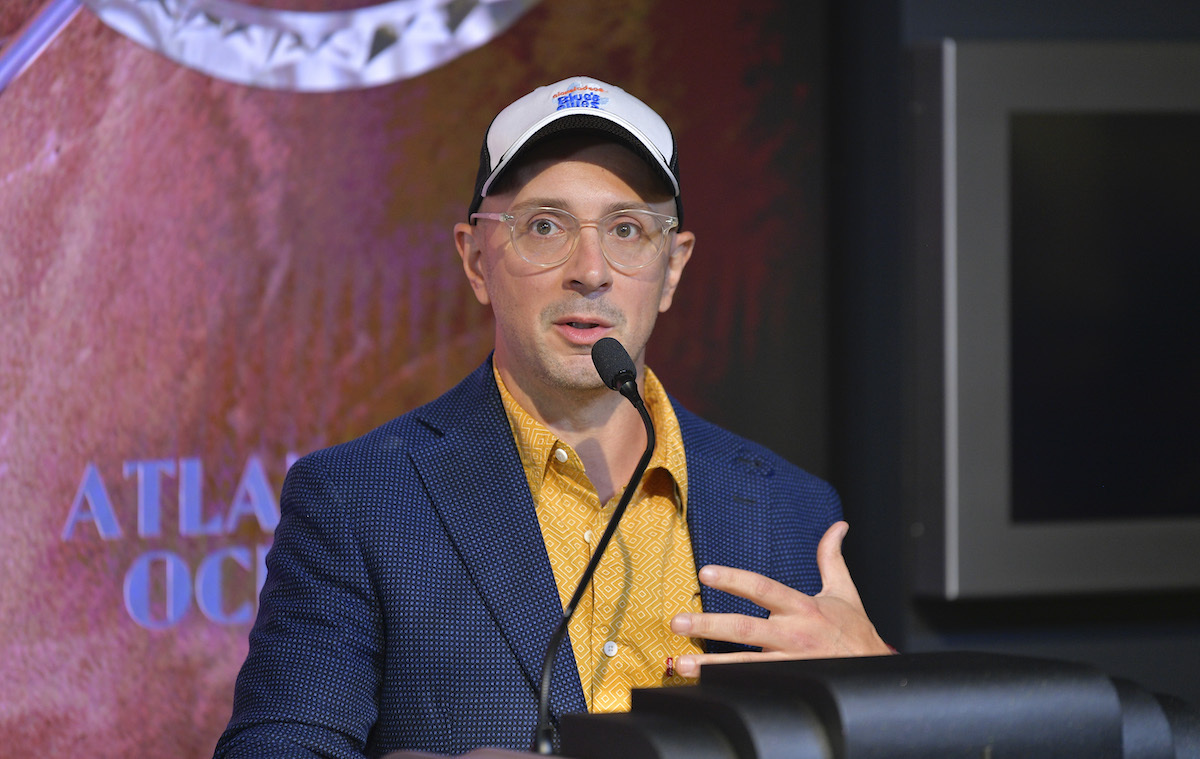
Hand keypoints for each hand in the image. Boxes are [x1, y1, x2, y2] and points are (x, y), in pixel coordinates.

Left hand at [669, 521, 891, 677]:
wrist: (878, 672)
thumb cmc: (856, 632)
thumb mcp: (845, 591)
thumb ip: (832, 557)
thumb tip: (839, 525)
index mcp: (802, 608)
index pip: (762, 588)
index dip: (734, 580)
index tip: (706, 573)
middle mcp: (793, 634)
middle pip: (746, 628)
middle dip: (708, 625)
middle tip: (677, 623)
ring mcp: (790, 663)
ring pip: (745, 664)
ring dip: (711, 665)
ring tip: (681, 665)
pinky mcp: (789, 684)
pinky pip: (756, 685)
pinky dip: (730, 687)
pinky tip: (706, 688)